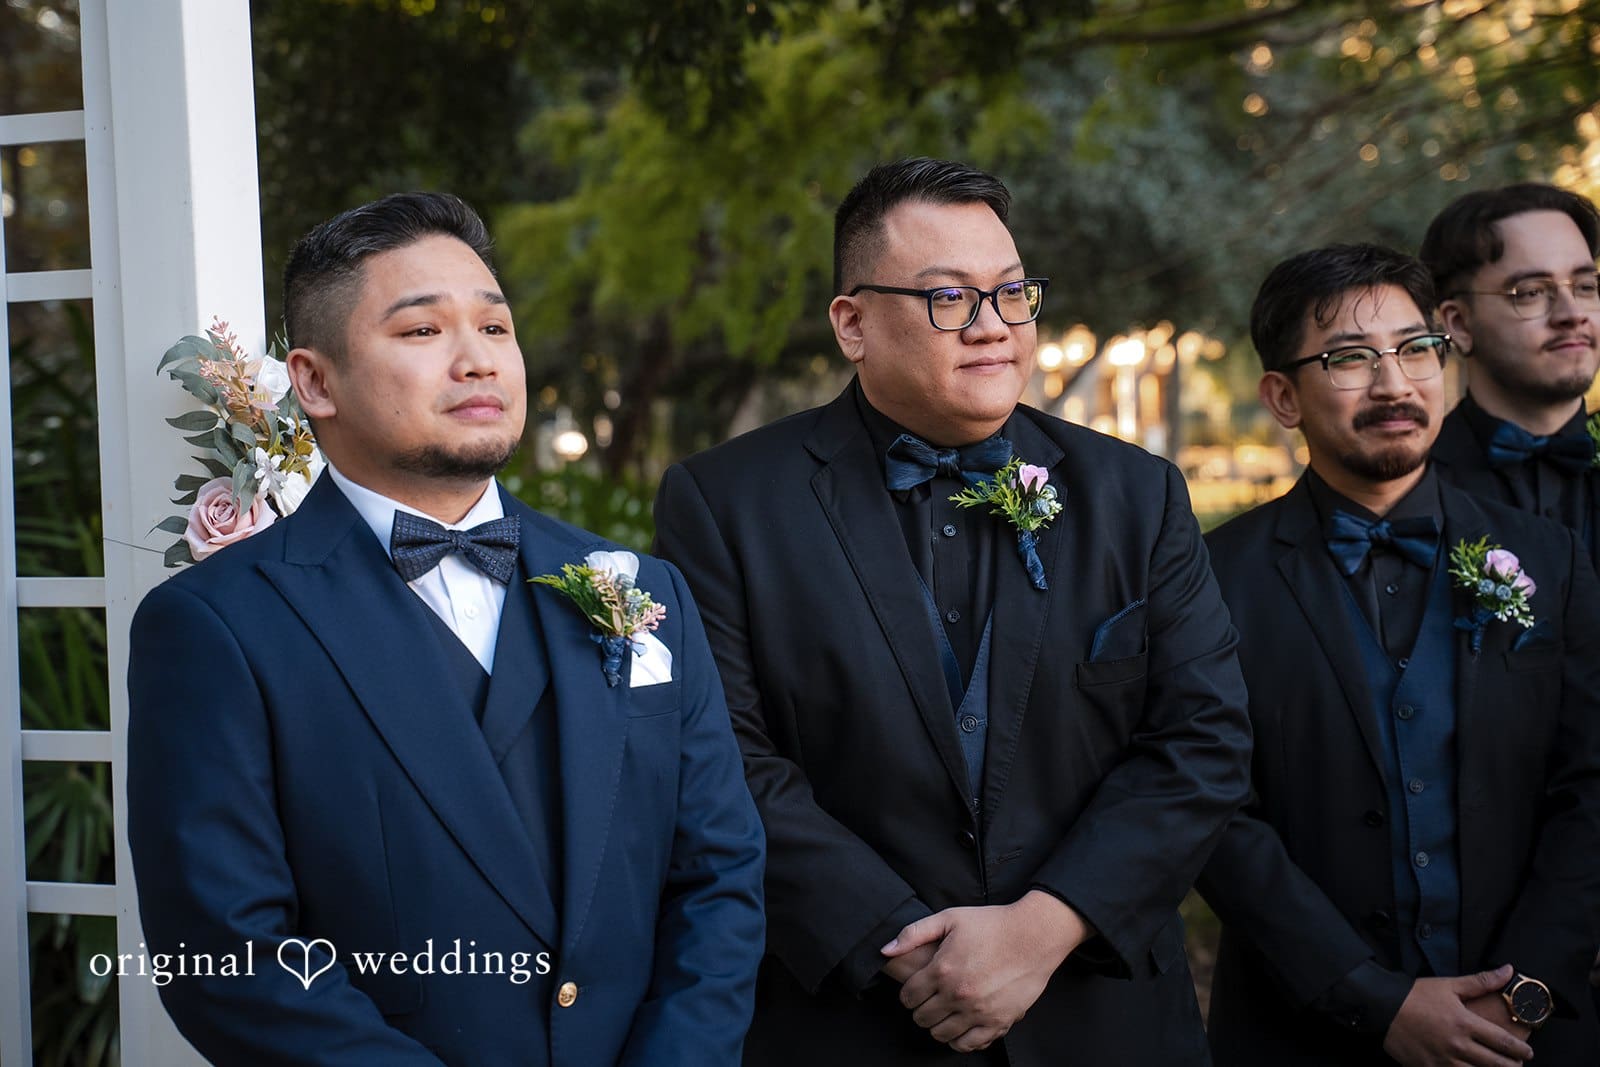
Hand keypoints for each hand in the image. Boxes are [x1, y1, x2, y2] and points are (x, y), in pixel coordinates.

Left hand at [881, 890, 1089, 1052]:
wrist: (1034, 935)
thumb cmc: (992, 924)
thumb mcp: (950, 918)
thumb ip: (913, 933)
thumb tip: (886, 950)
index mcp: (942, 970)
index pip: (908, 997)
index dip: (909, 994)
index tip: (916, 989)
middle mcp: (957, 994)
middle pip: (922, 1018)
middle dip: (921, 1009)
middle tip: (930, 1000)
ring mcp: (978, 1011)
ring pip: (941, 1034)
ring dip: (938, 1025)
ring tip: (944, 1012)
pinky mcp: (998, 1022)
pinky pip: (968, 1044)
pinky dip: (959, 1039)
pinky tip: (960, 1026)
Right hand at [1381, 966, 1533, 1066]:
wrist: (1382, 1006)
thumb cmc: (1415, 995)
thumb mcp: (1449, 985)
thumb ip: (1481, 981)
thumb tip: (1507, 970)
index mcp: (1465, 1023)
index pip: (1502, 1041)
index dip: (1520, 1049)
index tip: (1528, 1052)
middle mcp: (1457, 1045)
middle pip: (1495, 1063)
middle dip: (1512, 1066)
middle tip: (1517, 1064)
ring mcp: (1443, 1060)